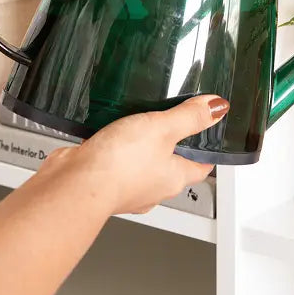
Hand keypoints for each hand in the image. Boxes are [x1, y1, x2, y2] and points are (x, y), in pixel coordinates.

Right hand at [41, 95, 229, 215]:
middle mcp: (152, 187)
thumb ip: (190, 117)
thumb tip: (217, 108)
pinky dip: (115, 149)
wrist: (75, 184)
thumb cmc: (119, 166)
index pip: (201, 167)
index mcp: (174, 178)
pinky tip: (109, 133)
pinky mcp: (103, 179)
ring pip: (142, 164)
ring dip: (141, 148)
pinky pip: (115, 162)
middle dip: (172, 147)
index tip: (209, 138)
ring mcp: (127, 186)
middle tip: (173, 124)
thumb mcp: (163, 129)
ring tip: (139, 124)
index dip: (207, 152)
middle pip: (171, 166)